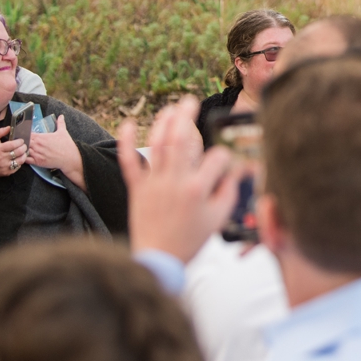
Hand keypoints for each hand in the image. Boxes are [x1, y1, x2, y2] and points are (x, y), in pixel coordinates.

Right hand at [0, 128, 26, 178]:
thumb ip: (0, 132)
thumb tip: (9, 127)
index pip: (13, 144)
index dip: (20, 141)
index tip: (21, 140)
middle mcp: (1, 158)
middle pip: (18, 152)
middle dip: (24, 147)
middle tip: (24, 145)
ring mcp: (5, 166)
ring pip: (21, 160)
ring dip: (24, 154)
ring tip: (23, 151)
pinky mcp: (8, 172)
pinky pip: (18, 166)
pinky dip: (20, 162)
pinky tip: (18, 158)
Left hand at [27, 121, 85, 188]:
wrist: (70, 158)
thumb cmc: (66, 145)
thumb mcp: (63, 132)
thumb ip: (60, 123)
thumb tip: (61, 116)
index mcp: (41, 137)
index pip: (27, 133)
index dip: (24, 133)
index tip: (24, 134)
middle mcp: (37, 145)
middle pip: (23, 142)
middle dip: (22, 141)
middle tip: (21, 142)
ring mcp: (37, 154)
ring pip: (23, 151)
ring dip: (21, 150)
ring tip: (21, 149)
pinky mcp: (37, 162)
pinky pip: (26, 160)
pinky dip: (23, 158)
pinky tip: (24, 157)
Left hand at [118, 95, 237, 263]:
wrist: (159, 259)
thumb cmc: (189, 241)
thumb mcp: (218, 218)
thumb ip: (228, 191)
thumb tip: (235, 171)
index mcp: (198, 189)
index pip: (216, 157)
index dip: (224, 155)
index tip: (225, 160)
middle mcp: (176, 181)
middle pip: (181, 139)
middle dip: (186, 116)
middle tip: (190, 101)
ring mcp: (154, 183)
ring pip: (158, 144)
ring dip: (163, 122)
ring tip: (169, 108)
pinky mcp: (137, 189)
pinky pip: (129, 162)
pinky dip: (125, 142)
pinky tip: (127, 124)